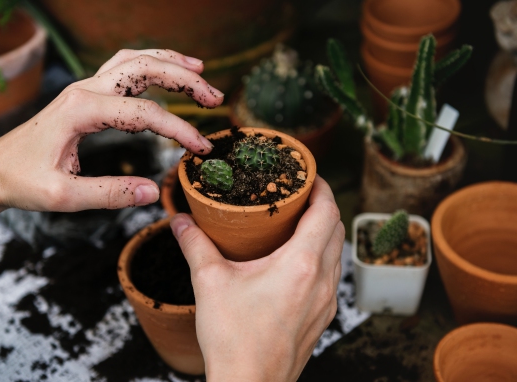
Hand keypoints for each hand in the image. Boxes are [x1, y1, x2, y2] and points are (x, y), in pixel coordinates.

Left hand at [0, 48, 222, 211]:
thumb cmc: (21, 181)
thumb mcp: (64, 196)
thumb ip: (110, 194)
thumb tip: (153, 192)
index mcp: (80, 111)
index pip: (144, 114)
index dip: (179, 129)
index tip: (201, 149)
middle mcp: (84, 90)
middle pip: (144, 69)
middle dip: (185, 79)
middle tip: (215, 97)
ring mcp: (84, 88)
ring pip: (134, 60)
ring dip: (169, 63)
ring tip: (200, 71)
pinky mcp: (84, 95)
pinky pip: (122, 68)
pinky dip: (150, 65)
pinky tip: (166, 72)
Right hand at [171, 176, 343, 380]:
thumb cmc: (234, 339)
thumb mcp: (209, 283)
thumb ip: (195, 245)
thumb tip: (180, 221)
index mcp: (301, 264)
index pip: (327, 211)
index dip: (321, 187)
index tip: (308, 175)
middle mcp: (322, 281)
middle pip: (336, 229)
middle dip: (322, 205)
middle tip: (298, 195)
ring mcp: (326, 302)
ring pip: (337, 253)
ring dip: (324, 232)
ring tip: (297, 223)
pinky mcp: (322, 318)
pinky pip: (331, 277)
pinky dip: (321, 258)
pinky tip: (295, 262)